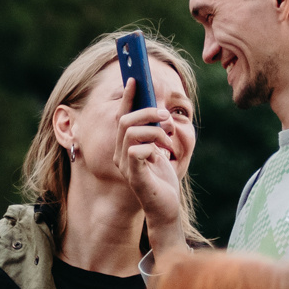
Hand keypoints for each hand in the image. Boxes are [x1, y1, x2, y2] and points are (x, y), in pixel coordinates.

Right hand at [113, 103, 189, 255]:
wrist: (165, 210)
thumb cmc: (163, 182)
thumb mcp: (161, 152)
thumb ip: (157, 134)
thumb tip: (160, 114)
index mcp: (125, 147)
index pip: (123, 117)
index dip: (127, 97)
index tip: (134, 79)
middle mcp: (120, 154)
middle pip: (125, 121)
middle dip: (147, 113)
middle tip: (165, 116)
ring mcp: (125, 166)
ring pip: (131, 133)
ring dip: (155, 131)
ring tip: (168, 141)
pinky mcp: (135, 176)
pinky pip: (137, 152)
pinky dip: (153, 148)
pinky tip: (163, 156)